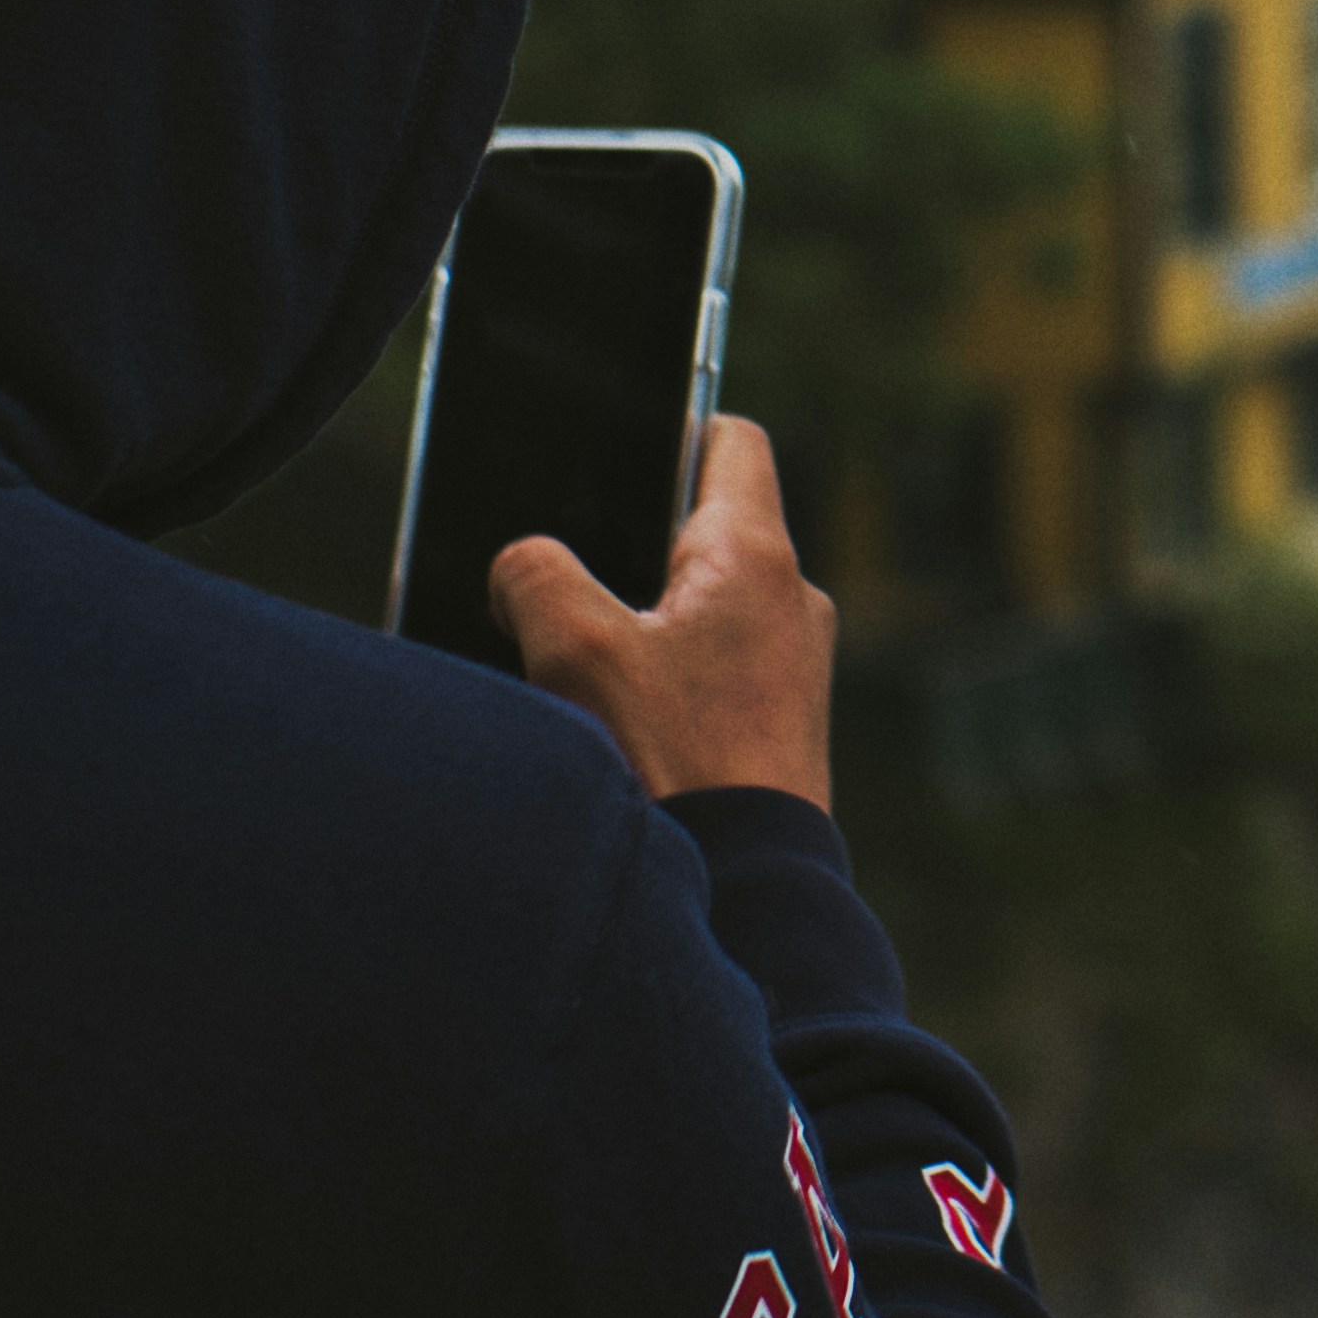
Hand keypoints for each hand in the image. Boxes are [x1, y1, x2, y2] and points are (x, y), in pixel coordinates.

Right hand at [493, 416, 836, 809]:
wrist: (744, 892)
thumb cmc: (672, 767)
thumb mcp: (574, 652)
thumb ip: (536, 577)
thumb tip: (524, 565)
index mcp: (756, 556)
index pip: (731, 442)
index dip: (674, 425)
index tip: (621, 446)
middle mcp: (792, 602)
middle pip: (706, 531)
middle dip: (632, 545)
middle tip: (565, 576)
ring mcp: (793, 670)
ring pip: (705, 610)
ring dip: (643, 623)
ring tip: (576, 661)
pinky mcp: (778, 729)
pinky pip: (715, 671)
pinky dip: (666, 678)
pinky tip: (613, 721)